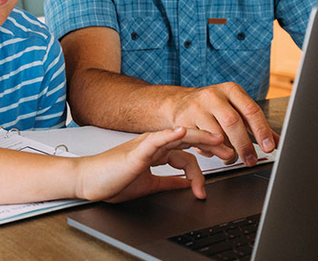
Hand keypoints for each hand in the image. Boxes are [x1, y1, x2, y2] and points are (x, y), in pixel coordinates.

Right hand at [73, 127, 221, 202]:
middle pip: (188, 140)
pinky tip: (182, 131)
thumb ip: (167, 182)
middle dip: (211, 145)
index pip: (186, 156)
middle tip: (229, 152)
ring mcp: (147, 145)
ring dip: (200, 137)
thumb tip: (185, 185)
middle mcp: (154, 145)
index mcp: (157, 154)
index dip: (200, 169)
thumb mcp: (148, 185)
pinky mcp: (137, 149)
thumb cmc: (111, 181)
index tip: (205, 187)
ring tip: (217, 139)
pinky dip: (171, 134)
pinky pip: (157, 139)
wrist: (88, 181)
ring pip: (178, 136)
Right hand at [169, 82, 279, 166]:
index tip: (269, 147)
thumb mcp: (235, 108)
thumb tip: (278, 142)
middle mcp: (213, 96)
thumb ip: (255, 125)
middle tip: (251, 160)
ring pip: (215, 134)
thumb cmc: (213, 106)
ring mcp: (196, 108)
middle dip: (244, 145)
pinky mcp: (183, 121)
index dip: (261, 130)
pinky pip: (201, 142)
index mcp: (231, 90)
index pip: (250, 110)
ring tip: (232, 157)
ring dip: (227, 150)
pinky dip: (211, 151)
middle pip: (233, 122)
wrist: (179, 102)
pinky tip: (215, 150)